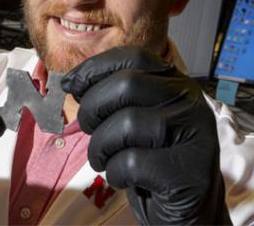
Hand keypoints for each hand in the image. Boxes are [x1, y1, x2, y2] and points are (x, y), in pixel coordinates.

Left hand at [61, 46, 231, 224]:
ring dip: (100, 144)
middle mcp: (189, 100)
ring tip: (102, 157)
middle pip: (127, 84)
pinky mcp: (190, 170)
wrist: (186, 208)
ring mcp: (195, 134)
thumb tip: (70, 80)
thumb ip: (112, 94)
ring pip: (127, 123)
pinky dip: (115, 171)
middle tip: (87, 127)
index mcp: (175, 82)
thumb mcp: (132, 117)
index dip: (95, 67)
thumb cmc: (149, 156)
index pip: (133, 56)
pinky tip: (122, 177)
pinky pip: (134, 162)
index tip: (70, 83)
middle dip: (93, 106)